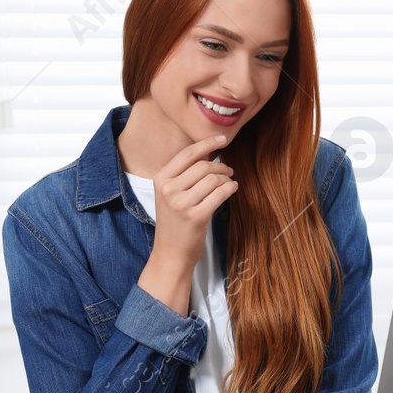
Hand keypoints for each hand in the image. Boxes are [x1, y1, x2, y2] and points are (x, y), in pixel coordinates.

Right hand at [136, 134, 235, 314]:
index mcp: (161, 179)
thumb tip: (209, 152)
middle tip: (229, 171)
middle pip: (204, 165)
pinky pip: (221, 193)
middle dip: (221, 166)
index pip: (187, 154)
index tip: (222, 139)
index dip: (207, 143)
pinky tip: (232, 189)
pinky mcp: (196, 216)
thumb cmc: (174, 222)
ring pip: (214, 179)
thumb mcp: (170, 195)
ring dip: (227, 178)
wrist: (170, 253)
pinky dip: (230, 188)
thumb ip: (184, 174)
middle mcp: (169, 189)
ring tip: (229, 183)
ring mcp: (182, 203)